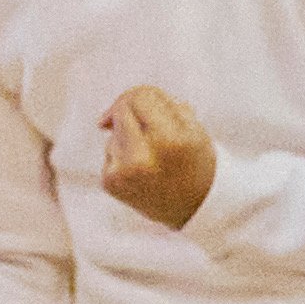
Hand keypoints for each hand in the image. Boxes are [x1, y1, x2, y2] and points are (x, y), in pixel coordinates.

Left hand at [96, 88, 218, 228]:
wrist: (195, 208)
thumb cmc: (195, 161)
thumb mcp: (194, 128)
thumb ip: (162, 105)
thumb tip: (112, 112)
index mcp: (171, 141)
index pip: (140, 96)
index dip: (146, 95)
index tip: (153, 105)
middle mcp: (143, 158)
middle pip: (120, 110)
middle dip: (132, 111)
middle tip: (149, 126)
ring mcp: (123, 172)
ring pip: (114, 132)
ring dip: (129, 136)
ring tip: (153, 157)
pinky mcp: (110, 183)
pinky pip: (109, 151)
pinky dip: (121, 155)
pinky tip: (141, 171)